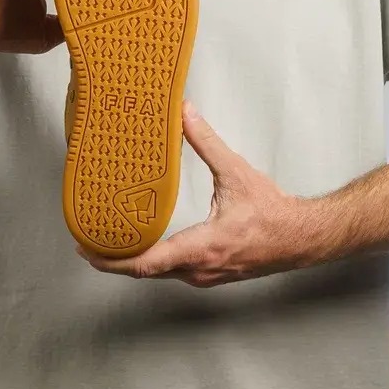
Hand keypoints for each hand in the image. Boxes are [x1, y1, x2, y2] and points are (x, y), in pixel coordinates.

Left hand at [78, 101, 313, 286]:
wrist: (302, 238)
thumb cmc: (273, 213)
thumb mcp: (236, 173)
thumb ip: (207, 142)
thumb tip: (185, 113)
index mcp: (201, 247)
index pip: (146, 263)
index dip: (111, 260)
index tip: (86, 250)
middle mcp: (198, 269)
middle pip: (144, 271)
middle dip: (113, 259)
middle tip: (87, 242)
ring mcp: (204, 276)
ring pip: (159, 274)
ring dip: (133, 261)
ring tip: (109, 241)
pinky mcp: (210, 274)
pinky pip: (172, 272)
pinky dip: (152, 261)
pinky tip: (144, 245)